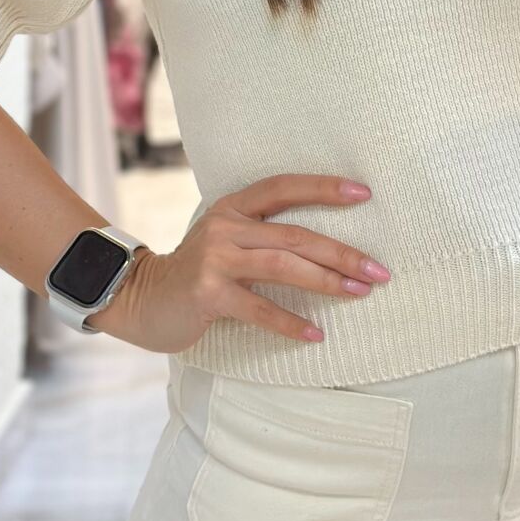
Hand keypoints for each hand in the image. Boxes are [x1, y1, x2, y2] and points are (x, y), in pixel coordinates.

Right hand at [89, 176, 389, 352]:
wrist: (141, 299)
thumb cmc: (197, 272)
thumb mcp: (226, 240)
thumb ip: (262, 234)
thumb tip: (326, 246)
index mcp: (234, 207)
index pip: (284, 187)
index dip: (324, 187)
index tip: (365, 192)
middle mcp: (226, 226)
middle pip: (295, 234)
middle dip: (342, 252)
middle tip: (378, 269)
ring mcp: (215, 259)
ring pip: (283, 265)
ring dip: (327, 281)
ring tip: (360, 292)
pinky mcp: (208, 293)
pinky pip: (259, 309)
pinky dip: (290, 322)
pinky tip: (315, 333)